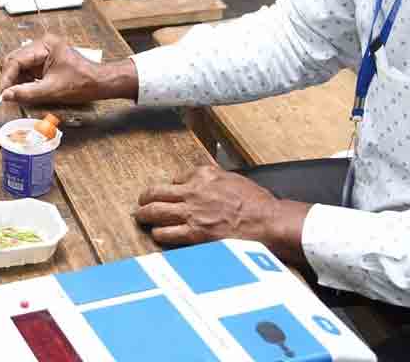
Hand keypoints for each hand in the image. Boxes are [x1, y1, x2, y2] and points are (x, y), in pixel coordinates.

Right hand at [0, 34, 127, 104]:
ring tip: (18, 95)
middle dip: (11, 79)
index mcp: (45, 45)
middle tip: (8, 95)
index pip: (16, 59)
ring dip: (17, 81)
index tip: (3, 93)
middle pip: (15, 61)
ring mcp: (44, 53)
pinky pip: (28, 71)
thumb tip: (7, 95)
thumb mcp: (52, 90)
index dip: (7, 77)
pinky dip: (25, 82)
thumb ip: (27, 93)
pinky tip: (27, 91)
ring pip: (20, 66)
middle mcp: (42, 45)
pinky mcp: (45, 62)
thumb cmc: (83, 82)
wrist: (100, 83)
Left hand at [134, 165, 309, 261]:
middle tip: (141, 202)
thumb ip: (215, 179)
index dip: (172, 187)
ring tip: (141, 217)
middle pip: (156, 192)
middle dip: (145, 198)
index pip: (176, 178)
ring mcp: (191, 213)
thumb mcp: (234, 179)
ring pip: (154, 211)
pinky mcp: (194, 233)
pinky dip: (158, 233)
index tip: (171, 193)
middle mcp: (193, 191)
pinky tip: (158, 234)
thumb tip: (206, 183)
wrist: (269, 222)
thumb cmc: (258, 204)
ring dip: (144, 215)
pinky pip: (165, 233)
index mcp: (204, 175)